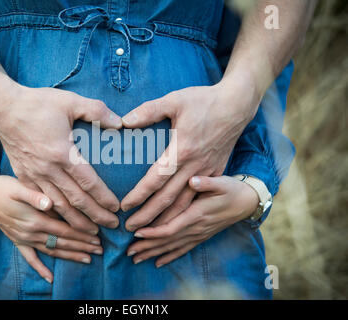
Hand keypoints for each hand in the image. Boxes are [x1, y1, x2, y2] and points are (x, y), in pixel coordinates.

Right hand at [0, 84, 122, 232]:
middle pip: (76, 200)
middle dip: (95, 216)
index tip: (116, 208)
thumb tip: (121, 123)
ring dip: (76, 221)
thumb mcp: (71, 101)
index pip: (88, 183)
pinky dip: (54, 213)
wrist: (2, 108)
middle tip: (111, 226)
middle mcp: (48, 169)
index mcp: (62, 153)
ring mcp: (34, 175)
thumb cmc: (38, 104)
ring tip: (91, 231)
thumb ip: (98, 111)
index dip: (104, 198)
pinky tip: (64, 221)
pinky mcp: (23, 176)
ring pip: (58, 206)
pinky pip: (41, 201)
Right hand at [0, 171, 102, 281]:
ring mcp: (24, 238)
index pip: (65, 229)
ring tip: (87, 259)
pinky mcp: (17, 240)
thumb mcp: (19, 187)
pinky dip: (40, 268)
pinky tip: (49, 278)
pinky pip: (30, 258)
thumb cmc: (3, 188)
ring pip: (52, 250)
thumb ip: (35, 196)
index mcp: (35, 219)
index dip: (82, 233)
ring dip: (70, 255)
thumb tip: (50, 203)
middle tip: (100, 249)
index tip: (97, 236)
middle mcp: (31, 232)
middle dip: (82, 246)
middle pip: (62, 242)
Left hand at [121, 81, 258, 231]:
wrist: (237, 105)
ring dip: (167, 220)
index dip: (139, 195)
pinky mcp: (216, 172)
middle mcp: (194, 166)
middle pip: (169, 198)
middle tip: (130, 228)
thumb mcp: (174, 100)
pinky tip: (176, 220)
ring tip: (149, 232)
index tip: (124, 206)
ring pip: (185, 203)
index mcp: (182, 150)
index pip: (156, 179)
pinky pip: (199, 198)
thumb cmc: (204, 101)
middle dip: (148, 216)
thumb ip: (148, 111)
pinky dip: (186, 211)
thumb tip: (124, 121)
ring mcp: (207, 171)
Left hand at [126, 176, 258, 267]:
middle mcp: (197, 227)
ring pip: (173, 247)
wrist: (247, 202)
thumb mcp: (222, 182)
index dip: (153, 232)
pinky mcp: (201, 236)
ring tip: (136, 259)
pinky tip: (157, 262)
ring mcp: (199, 234)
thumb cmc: (232, 189)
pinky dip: (169, 256)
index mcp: (198, 214)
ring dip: (154, 254)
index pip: (172, 227)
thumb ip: (207, 182)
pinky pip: (183, 250)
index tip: (137, 232)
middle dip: (147, 247)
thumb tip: (193, 180)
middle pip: (168, 241)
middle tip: (128, 251)